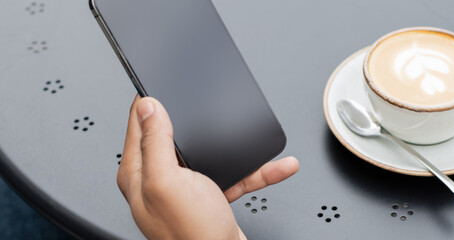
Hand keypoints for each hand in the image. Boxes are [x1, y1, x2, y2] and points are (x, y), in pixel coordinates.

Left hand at [118, 96, 298, 238]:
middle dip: (199, 121)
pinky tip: (276, 165)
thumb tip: (148, 107)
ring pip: (212, 154)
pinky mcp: (210, 199)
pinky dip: (258, 171)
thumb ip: (156, 141)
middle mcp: (159, 182)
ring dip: (237, 147)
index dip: (150, 101)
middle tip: (210, 103)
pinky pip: (236, 176)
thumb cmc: (191, 235)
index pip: (138, 124)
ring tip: (257, 139)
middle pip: (177, 136)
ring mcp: (185, 191)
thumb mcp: (169, 180)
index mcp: (138, 174)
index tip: (162, 82)